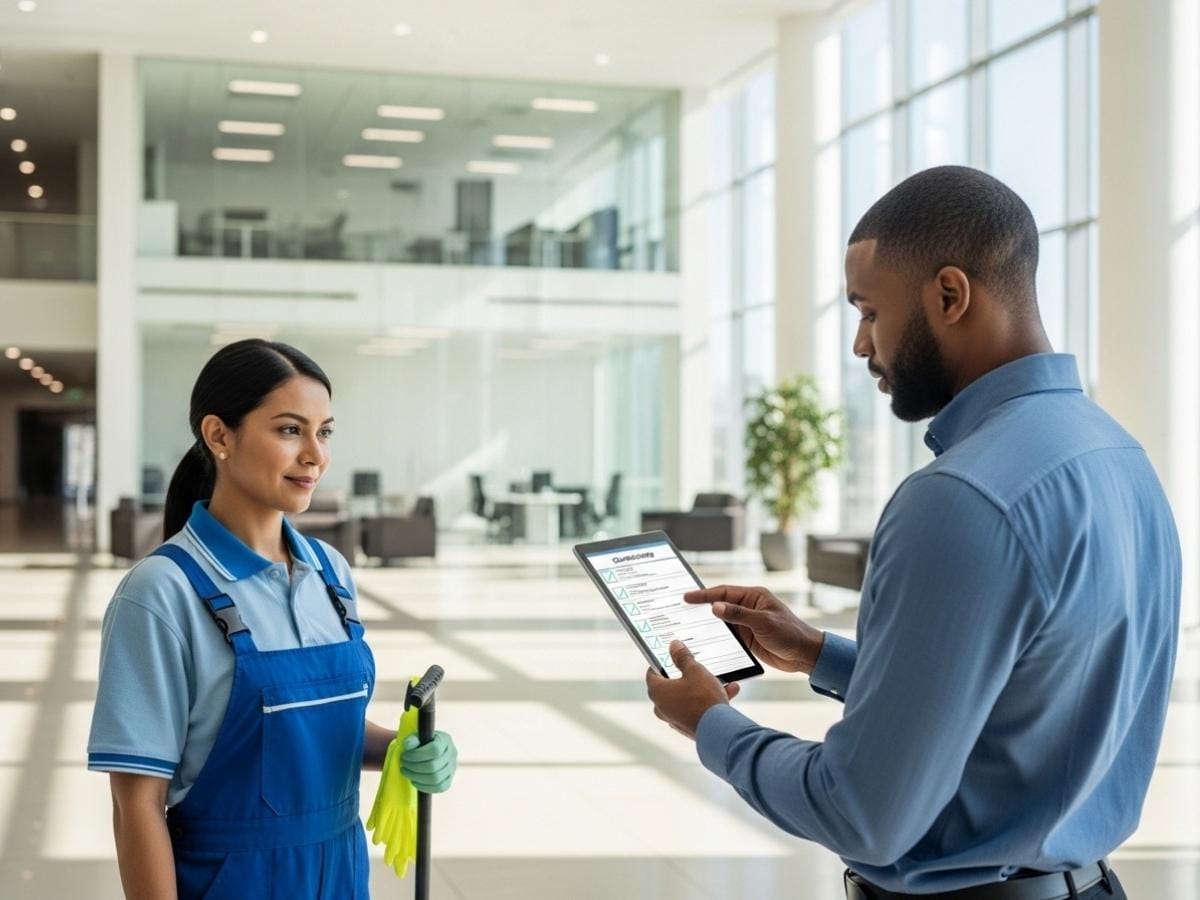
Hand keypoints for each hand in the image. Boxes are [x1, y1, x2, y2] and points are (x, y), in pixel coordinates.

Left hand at [400, 731, 457, 792]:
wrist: (428, 753)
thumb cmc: (420, 743)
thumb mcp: (416, 738)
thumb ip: (411, 740)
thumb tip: (408, 745)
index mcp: (445, 740)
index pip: (435, 750)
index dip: (417, 755)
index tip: (405, 756)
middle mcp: (452, 754)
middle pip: (434, 766)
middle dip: (414, 767)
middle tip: (403, 764)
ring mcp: (452, 768)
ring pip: (435, 778)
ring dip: (416, 777)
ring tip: (406, 772)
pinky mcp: (449, 780)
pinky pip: (439, 787)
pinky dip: (424, 786)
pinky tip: (414, 780)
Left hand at [646, 640, 740, 738]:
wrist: (718, 730)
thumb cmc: (702, 699)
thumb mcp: (695, 671)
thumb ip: (683, 657)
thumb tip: (674, 645)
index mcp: (658, 692)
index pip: (652, 673)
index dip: (661, 662)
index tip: (669, 657)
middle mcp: (662, 707)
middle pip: (672, 686)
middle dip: (688, 675)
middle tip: (696, 667)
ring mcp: (675, 719)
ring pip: (688, 698)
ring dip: (704, 688)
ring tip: (720, 680)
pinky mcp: (688, 727)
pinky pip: (697, 709)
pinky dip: (708, 701)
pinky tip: (729, 692)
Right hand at [684, 584, 823, 673]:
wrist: (805, 655)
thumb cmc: (790, 633)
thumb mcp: (763, 622)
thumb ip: (739, 614)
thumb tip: (715, 607)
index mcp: (754, 596)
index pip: (724, 592)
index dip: (704, 595)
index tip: (687, 597)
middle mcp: (749, 608)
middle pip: (720, 605)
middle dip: (702, 607)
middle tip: (682, 609)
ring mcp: (747, 624)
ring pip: (722, 622)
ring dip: (708, 623)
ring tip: (688, 625)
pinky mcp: (747, 639)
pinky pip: (728, 636)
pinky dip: (716, 637)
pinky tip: (705, 640)